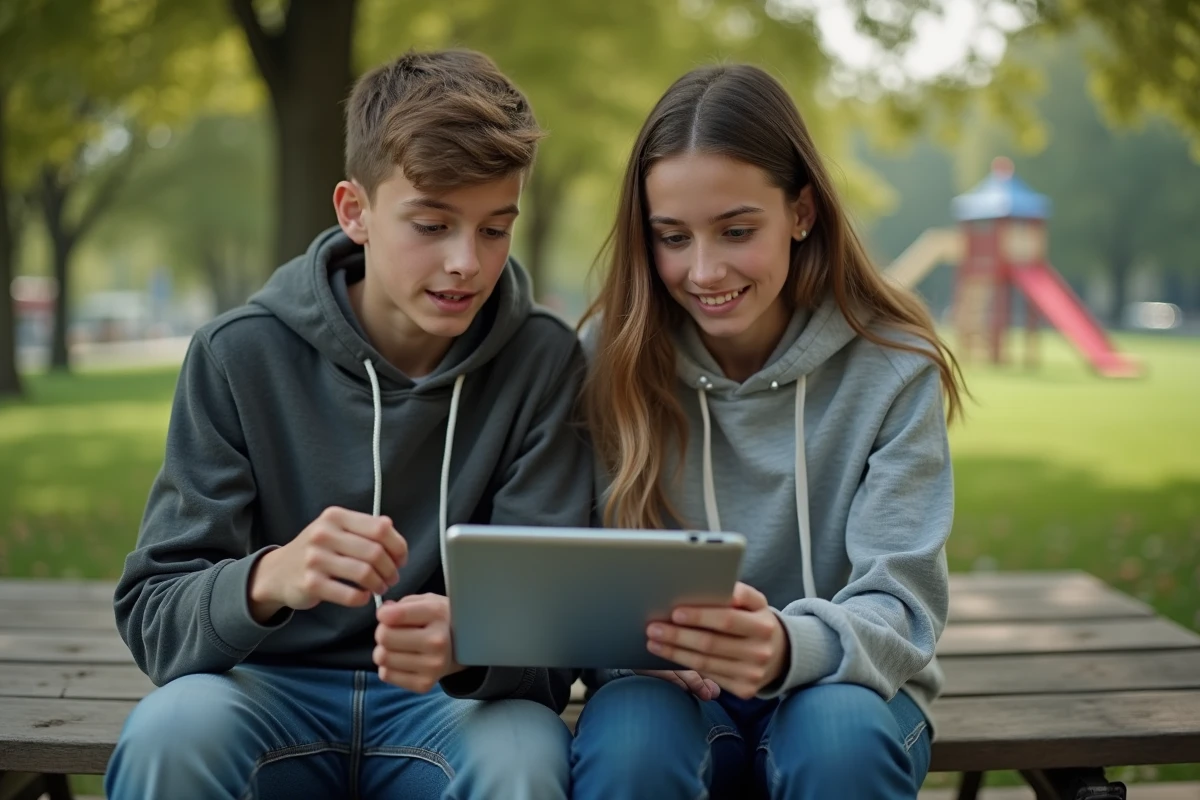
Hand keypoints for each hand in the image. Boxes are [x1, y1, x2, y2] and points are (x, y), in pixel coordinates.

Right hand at [249, 507, 406, 620]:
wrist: (277, 572)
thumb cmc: (316, 550)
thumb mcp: (335, 529)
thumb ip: (363, 527)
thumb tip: (390, 527)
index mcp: (335, 517)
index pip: (381, 528)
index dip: (398, 546)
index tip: (401, 560)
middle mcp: (324, 534)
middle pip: (376, 552)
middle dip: (391, 569)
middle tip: (392, 578)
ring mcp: (315, 559)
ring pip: (365, 573)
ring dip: (380, 584)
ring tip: (380, 588)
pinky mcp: (310, 584)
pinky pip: (350, 595)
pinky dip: (363, 599)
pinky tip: (363, 597)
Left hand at [374, 593, 464, 691]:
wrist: (463, 647)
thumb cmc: (439, 621)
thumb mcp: (428, 602)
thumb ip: (404, 604)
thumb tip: (383, 613)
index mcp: (437, 615)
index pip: (393, 615)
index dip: (383, 614)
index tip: (387, 615)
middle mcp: (437, 641)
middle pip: (384, 637)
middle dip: (383, 632)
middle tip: (394, 632)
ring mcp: (432, 666)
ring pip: (382, 658)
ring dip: (384, 651)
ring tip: (398, 647)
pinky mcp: (425, 684)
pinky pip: (386, 675)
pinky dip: (389, 667)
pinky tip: (403, 661)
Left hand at [646, 582, 788, 699]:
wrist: (780, 654)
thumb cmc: (754, 620)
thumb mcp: (755, 603)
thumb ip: (738, 593)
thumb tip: (709, 587)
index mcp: (763, 624)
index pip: (727, 620)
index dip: (700, 617)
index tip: (675, 612)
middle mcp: (761, 651)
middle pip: (711, 644)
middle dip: (678, 636)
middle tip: (653, 628)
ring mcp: (753, 673)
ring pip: (705, 663)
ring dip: (674, 652)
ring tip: (653, 641)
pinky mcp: (745, 690)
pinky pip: (708, 676)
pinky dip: (685, 665)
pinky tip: (668, 655)